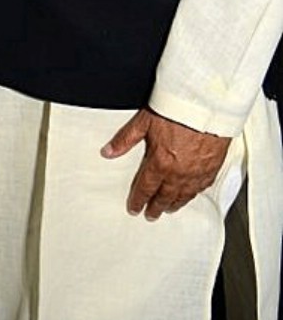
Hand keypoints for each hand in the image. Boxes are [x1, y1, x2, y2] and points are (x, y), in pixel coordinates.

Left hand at [101, 106, 229, 220]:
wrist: (207, 105)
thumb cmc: (177, 110)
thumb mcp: (144, 121)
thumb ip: (125, 139)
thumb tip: (108, 152)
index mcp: (160, 163)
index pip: (145, 188)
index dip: (138, 200)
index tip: (134, 208)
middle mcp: (178, 172)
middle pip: (165, 196)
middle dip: (156, 207)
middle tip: (151, 214)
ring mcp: (197, 172)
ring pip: (184, 195)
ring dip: (174, 203)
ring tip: (169, 209)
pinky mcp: (212, 167)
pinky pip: (201, 187)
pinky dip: (194, 193)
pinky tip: (191, 194)